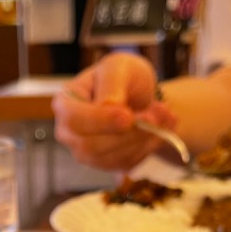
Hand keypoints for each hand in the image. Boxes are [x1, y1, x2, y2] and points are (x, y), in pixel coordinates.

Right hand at [52, 52, 177, 170]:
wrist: (137, 94)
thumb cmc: (122, 76)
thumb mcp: (119, 67)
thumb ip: (112, 83)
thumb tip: (108, 106)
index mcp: (66, 104)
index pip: (75, 120)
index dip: (101, 121)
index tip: (128, 116)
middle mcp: (70, 133)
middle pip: (92, 146)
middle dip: (128, 133)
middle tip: (157, 115)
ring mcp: (86, 152)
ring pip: (112, 158)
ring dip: (143, 139)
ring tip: (165, 117)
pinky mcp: (107, 164)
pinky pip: (126, 164)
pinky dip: (148, 147)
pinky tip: (160, 129)